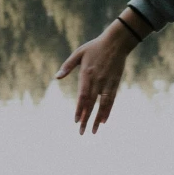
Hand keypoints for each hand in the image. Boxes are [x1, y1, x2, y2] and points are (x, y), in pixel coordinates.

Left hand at [55, 19, 139, 134]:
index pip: (82, 96)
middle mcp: (97, 81)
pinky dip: (108, 110)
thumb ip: (67, 66)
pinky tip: (104, 120)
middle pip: (91, 104)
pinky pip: (111, 100)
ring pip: (103, 105)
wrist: (117, 42)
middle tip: (81, 132)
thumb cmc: (95, 46)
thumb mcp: (79, 53)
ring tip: (94, 131)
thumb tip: (57, 77)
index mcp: (87, 74)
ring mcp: (107, 83)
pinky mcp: (115, 83)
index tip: (75, 121)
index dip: (79, 109)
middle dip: (86, 119)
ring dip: (98, 119)